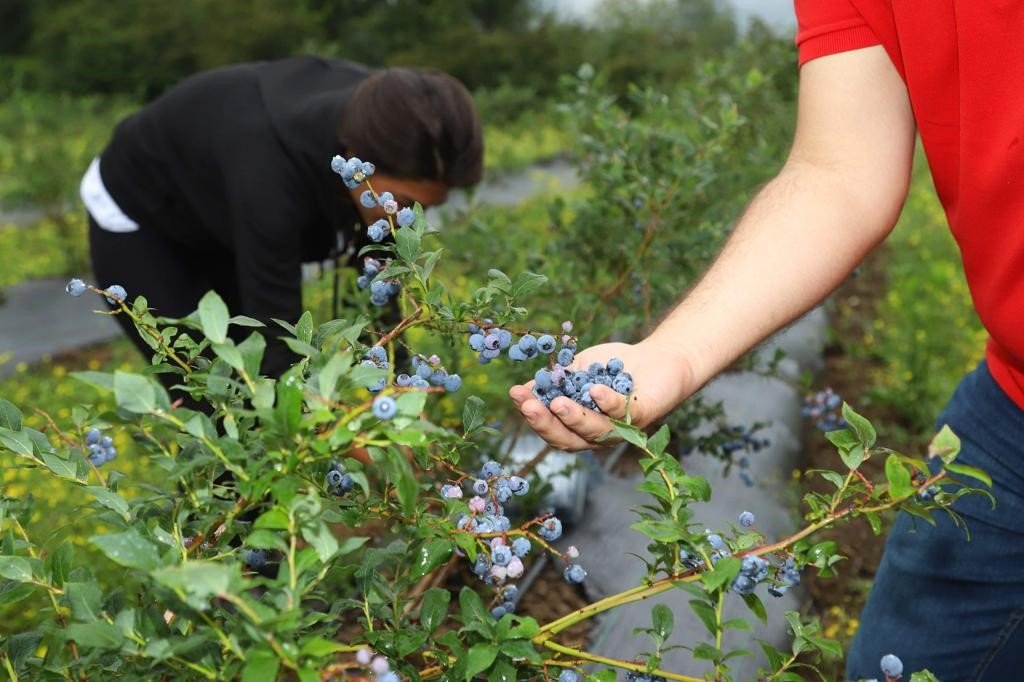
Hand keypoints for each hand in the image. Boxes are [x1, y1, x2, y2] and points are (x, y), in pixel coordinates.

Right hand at [508, 339, 697, 450]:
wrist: (657, 356)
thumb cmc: (614, 366)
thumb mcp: (577, 371)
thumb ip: (555, 382)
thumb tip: (521, 391)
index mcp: (580, 427)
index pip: (553, 428)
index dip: (533, 415)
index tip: (516, 394)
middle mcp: (599, 435)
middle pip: (568, 439)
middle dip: (546, 424)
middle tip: (528, 407)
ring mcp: (621, 429)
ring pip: (594, 432)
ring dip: (574, 418)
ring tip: (558, 403)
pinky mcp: (643, 416)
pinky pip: (623, 414)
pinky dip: (607, 402)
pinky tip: (594, 389)